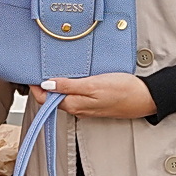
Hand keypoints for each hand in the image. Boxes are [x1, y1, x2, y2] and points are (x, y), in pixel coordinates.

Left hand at [30, 73, 156, 118]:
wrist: (146, 98)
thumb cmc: (123, 91)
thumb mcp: (93, 84)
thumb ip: (69, 86)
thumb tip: (46, 85)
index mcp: (73, 105)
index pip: (44, 98)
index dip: (35, 86)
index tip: (29, 72)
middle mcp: (77, 108)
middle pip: (52, 97)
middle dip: (43, 84)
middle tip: (38, 66)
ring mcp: (85, 106)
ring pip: (63, 96)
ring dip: (56, 84)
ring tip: (53, 68)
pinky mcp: (93, 102)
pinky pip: (75, 95)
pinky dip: (69, 86)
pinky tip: (71, 76)